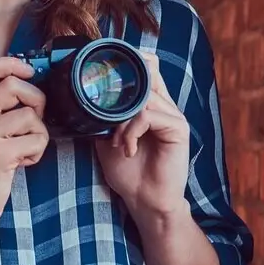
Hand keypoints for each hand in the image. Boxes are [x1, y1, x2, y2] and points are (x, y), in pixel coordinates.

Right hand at [0, 57, 48, 234]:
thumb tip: (31, 87)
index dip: (12, 63)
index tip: (29, 72)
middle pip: (13, 85)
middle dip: (36, 100)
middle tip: (34, 121)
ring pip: (30, 115)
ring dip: (38, 134)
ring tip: (24, 150)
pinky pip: (36, 139)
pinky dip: (37, 152)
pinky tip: (23, 162)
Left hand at [95, 52, 192, 226]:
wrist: (145, 201)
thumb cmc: (128, 172)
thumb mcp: (108, 137)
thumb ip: (104, 115)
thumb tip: (85, 96)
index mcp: (151, 104)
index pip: (146, 67)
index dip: (128, 63)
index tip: (103, 75)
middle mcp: (166, 105)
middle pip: (148, 72)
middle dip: (120, 90)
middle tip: (106, 117)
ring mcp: (174, 115)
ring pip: (143, 96)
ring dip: (122, 119)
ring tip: (117, 142)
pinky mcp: (178, 129)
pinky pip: (149, 115)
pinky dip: (131, 131)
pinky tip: (128, 149)